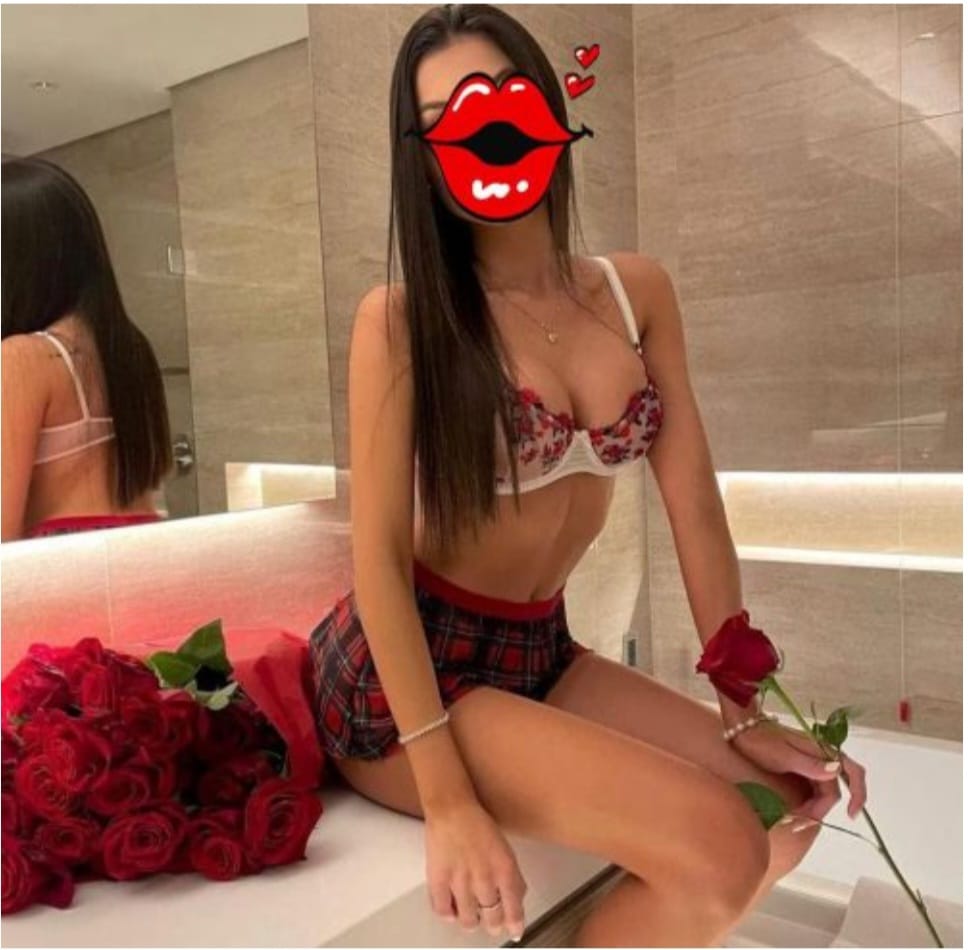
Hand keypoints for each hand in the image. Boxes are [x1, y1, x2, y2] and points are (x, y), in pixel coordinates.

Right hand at [424, 798, 527, 940]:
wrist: (452, 809)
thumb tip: (517, 898)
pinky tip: (452, 910)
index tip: (515, 931)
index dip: (514, 924)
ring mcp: (460, 881)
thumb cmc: (478, 824)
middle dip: (494, 925)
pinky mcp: (438, 880)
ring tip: (472, 918)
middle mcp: (484, 878)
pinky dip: (448, 915)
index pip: (514, 909)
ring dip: (472, 922)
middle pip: (492, 918)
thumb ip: (513, 876)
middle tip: (493, 925)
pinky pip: (443, 911)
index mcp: (504, 869)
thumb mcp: (505, 849)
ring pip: (468, 920)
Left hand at [731, 718, 867, 826]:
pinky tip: (796, 810)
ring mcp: (813, 763)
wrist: (743, 729)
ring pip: (823, 792)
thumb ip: (810, 764)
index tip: (850, 816)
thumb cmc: (760, 740)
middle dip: (820, 810)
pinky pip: (813, 789)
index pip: (850, 776)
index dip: (857, 796)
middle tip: (798, 823)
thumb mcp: (783, 755)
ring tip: (794, 820)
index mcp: (822, 751)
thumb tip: (836, 770)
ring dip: (813, 808)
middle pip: (832, 791)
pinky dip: (808, 802)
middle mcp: (822, 757)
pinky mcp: (803, 767)